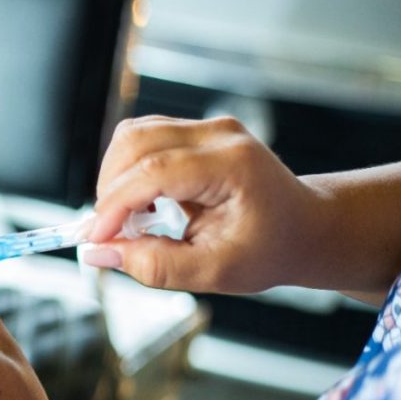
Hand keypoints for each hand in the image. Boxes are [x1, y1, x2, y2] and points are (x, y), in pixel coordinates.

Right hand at [84, 115, 326, 292]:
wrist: (305, 227)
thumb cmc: (269, 249)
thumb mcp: (215, 272)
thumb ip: (155, 265)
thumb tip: (98, 253)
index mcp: (232, 164)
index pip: (153, 171)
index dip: (114, 206)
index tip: (96, 239)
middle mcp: (218, 134)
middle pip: (134, 142)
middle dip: (108, 190)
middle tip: (109, 233)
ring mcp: (206, 127)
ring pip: (132, 135)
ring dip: (114, 178)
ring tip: (128, 220)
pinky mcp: (193, 132)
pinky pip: (142, 139)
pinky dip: (126, 172)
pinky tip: (141, 205)